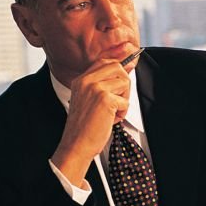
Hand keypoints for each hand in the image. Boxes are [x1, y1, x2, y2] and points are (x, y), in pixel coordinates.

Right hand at [51, 60, 129, 183]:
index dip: (119, 64)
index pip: (105, 61)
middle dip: (124, 83)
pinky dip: (122, 113)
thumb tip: (127, 66)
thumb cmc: (85, 126)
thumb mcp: (89, 100)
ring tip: (112, 112)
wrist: (76, 144)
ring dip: (124, 99)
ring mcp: (95, 88)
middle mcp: (87, 81)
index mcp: (81, 80)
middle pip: (117, 67)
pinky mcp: (105, 99)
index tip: (130, 64)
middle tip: (117, 101)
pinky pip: (125, 101)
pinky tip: (110, 120)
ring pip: (124, 82)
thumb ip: (103, 84)